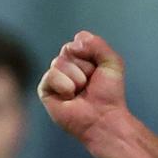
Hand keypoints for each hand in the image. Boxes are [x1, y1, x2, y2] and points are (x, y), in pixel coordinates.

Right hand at [37, 31, 128, 146]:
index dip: (91, 53)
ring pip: (59, 62)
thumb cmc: (109, 93)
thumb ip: (97, 44)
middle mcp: (66, 65)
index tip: (99, 70)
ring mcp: (55, 77)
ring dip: (77, 79)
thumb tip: (73, 43)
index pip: (79, 40)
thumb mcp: (112, 62)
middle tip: (90, 83)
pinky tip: (70, 97)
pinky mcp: (45, 90)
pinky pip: (51, 75)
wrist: (104, 117)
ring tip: (81, 92)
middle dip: (84, 67)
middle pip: (68, 50)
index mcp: (81, 57)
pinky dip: (64, 86)